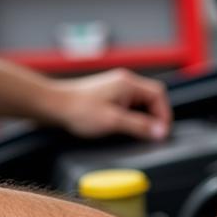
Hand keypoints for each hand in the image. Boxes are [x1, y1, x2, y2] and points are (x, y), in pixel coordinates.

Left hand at [47, 69, 171, 140]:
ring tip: (136, 132)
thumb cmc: (78, 110)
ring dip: (143, 117)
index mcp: (128, 83)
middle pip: (152, 98)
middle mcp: (124, 81)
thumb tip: (160, 132)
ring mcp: (116, 87)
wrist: (53, 105)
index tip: (161, 132)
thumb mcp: (114, 121)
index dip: (164, 115)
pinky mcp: (109, 94)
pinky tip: (124, 126)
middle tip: (151, 135)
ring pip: (141, 102)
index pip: (159, 95)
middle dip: (155, 117)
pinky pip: (130, 104)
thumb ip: (140, 126)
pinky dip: (133, 116)